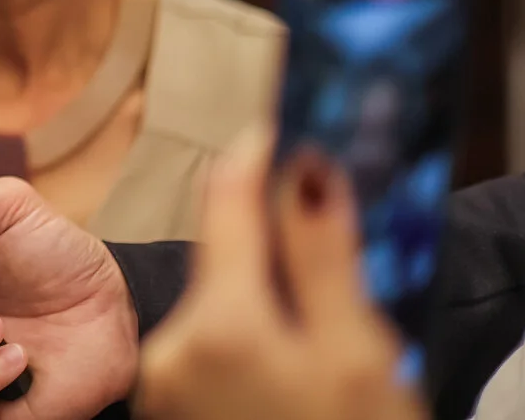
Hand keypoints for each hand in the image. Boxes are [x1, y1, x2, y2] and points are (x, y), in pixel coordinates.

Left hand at [134, 130, 425, 419]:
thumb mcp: (358, 351)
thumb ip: (323, 254)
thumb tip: (301, 164)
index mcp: (221, 323)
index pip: (229, 204)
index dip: (258, 161)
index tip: (282, 132)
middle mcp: (172, 354)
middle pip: (224, 267)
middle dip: (272, 257)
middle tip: (327, 263)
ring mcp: (166, 392)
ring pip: (217, 316)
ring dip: (262, 311)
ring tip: (319, 346)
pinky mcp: (171, 417)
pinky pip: (207, 360)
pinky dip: (246, 353)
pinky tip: (289, 379)